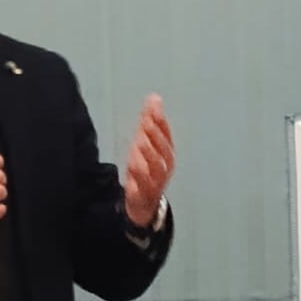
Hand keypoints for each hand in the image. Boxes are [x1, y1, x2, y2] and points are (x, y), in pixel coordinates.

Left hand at [123, 94, 174, 226]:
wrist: (144, 202)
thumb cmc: (145, 168)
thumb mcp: (145, 143)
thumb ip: (149, 121)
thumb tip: (154, 97)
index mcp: (166, 153)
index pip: (166, 134)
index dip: (160, 121)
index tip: (154, 107)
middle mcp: (165, 166)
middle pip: (163, 149)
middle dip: (156, 135)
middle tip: (146, 122)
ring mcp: (156, 181)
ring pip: (156, 166)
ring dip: (149, 152)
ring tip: (141, 140)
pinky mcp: (144, 193)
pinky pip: (143, 183)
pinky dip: (139, 173)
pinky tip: (133, 163)